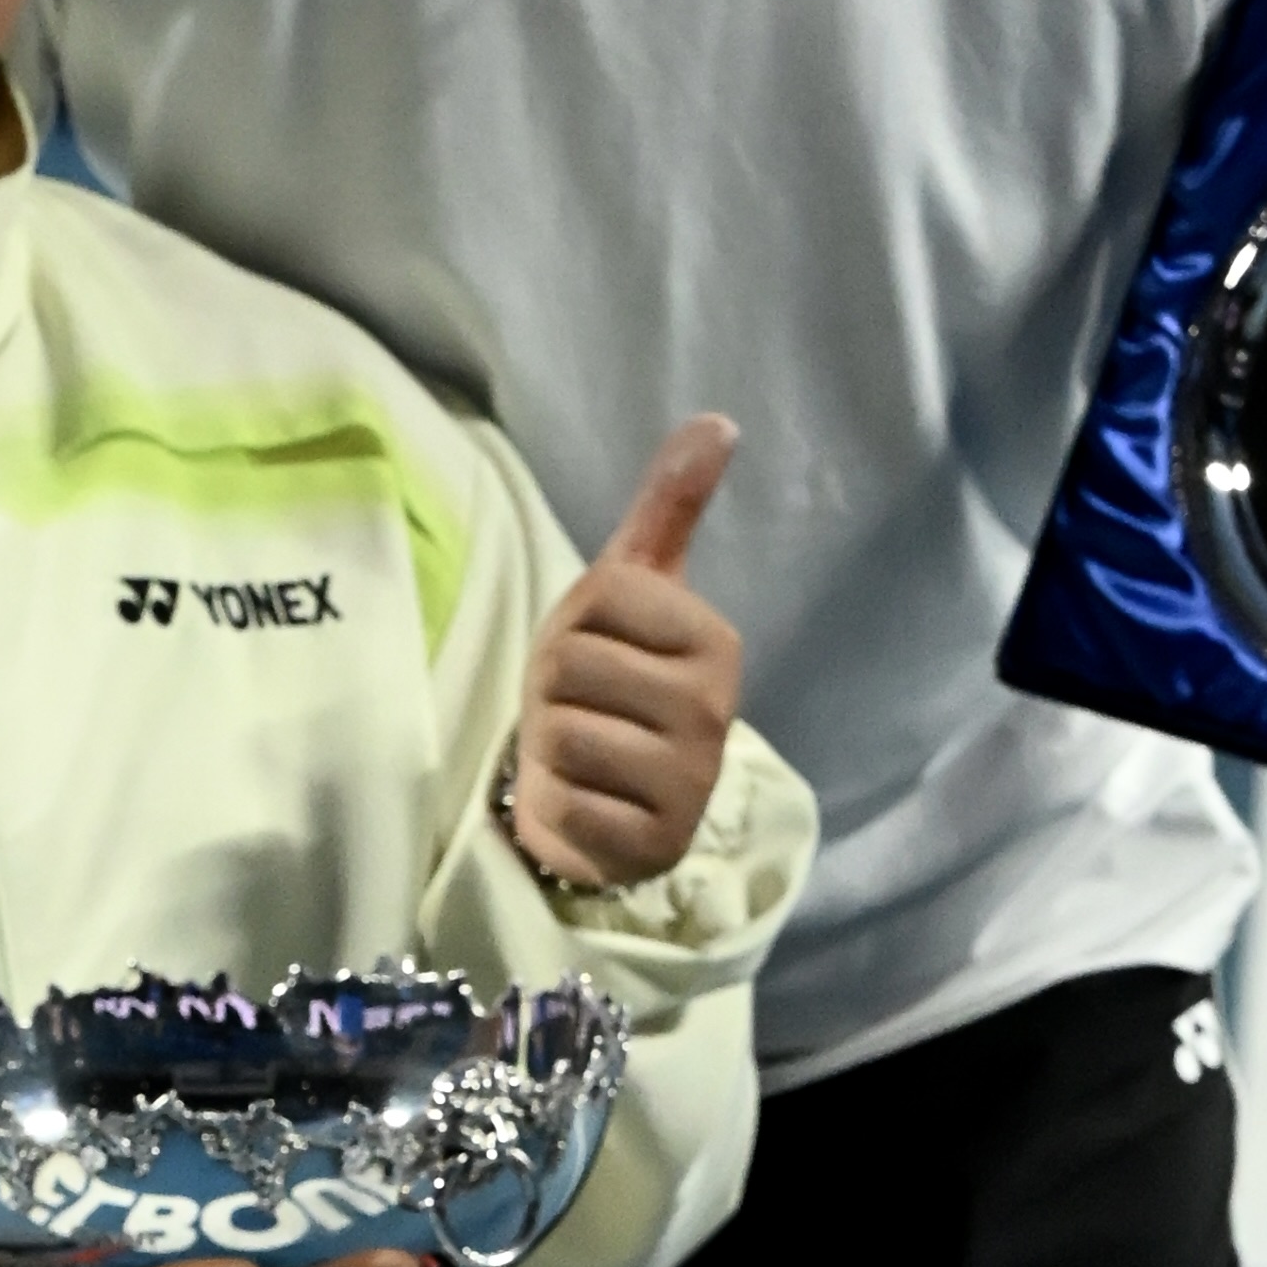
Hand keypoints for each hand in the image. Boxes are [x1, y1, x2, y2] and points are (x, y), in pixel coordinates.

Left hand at [506, 418, 743, 895]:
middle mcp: (714, 710)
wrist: (607, 797)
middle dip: (553, 689)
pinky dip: (555, 808)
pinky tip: (584, 804)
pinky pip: (565, 806)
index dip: (571, 624)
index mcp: (714, 640)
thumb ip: (668, 507)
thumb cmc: (610, 678)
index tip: (597, 651)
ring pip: (563, 735)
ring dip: (549, 749)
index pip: (596, 599)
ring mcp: (689, 783)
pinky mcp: (653, 845)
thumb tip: (716, 420)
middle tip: (580, 707)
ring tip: (580, 755)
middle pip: (569, 666)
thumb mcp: (631, 589)